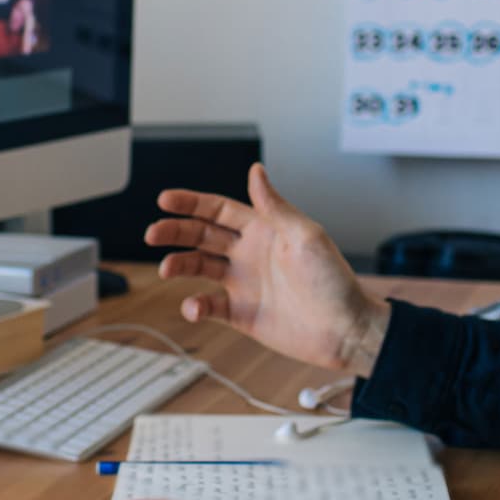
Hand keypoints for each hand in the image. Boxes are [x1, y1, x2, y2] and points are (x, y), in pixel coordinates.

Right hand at [146, 163, 388, 374]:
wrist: (346, 329)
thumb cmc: (333, 280)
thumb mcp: (305, 235)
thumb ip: (274, 206)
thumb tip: (256, 170)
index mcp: (265, 229)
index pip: (219, 210)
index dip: (192, 203)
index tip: (165, 199)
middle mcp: (250, 253)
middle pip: (202, 235)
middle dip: (176, 231)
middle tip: (153, 232)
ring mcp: (245, 284)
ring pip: (200, 268)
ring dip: (180, 265)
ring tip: (167, 268)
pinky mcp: (244, 314)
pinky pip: (211, 306)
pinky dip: (196, 306)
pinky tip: (194, 306)